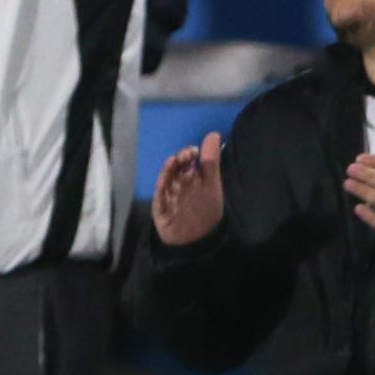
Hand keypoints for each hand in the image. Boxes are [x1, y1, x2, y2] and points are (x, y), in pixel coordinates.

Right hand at [151, 132, 228, 246]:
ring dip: (170, 170)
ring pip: (167, 179)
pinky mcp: (161, 207)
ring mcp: (168, 195)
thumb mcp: (212, 185)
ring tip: (175, 160)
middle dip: (180, 159)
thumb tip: (213, 134)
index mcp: (190, 177)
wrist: (197, 239)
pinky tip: (164, 179)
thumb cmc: (205, 210)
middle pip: (176, 168)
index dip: (189, 154)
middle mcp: (178, 183)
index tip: (195, 149)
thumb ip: (211, 162)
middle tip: (187, 154)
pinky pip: (160, 196)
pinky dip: (162, 187)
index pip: (187, 161)